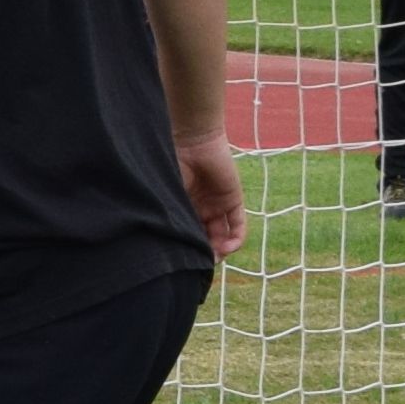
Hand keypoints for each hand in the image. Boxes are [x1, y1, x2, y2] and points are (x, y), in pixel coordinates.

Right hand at [175, 130, 247, 257]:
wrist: (193, 139)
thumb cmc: (172, 163)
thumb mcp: (168, 194)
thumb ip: (170, 216)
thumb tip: (165, 246)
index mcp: (182, 207)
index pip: (188, 234)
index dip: (187, 249)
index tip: (183, 262)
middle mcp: (200, 208)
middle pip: (205, 239)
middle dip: (204, 253)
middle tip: (200, 264)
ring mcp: (217, 205)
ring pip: (222, 236)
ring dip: (220, 250)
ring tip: (214, 256)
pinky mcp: (233, 200)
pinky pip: (238, 225)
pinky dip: (236, 239)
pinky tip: (228, 248)